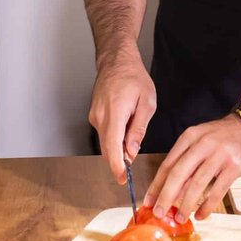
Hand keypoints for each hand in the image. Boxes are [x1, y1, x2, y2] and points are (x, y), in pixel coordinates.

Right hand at [89, 45, 155, 183]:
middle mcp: (100, 116)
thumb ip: (139, 129)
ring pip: (105, 142)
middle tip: (132, 166)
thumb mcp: (147, 102)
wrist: (116, 60)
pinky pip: (104, 133)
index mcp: (115, 112)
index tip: (123, 180)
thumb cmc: (134, 77)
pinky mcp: (93, 115)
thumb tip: (132, 152)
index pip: (113, 146)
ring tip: (132, 136)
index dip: (117, 166)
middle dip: (119, 161)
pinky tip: (124, 128)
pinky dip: (114, 137)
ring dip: (117, 148)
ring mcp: (94, 116)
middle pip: (107, 149)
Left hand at [144, 115, 240, 221]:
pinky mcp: (234, 166)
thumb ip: (186, 161)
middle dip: (166, 196)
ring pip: (197, 183)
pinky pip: (217, 190)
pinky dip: (207, 205)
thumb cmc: (221, 136)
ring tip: (180, 218)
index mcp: (190, 137)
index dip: (156, 185)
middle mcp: (202, 144)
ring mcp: (219, 155)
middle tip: (158, 213)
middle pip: (179, 173)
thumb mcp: (200, 140)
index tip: (148, 201)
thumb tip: (170, 190)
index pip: (168, 163)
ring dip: (186, 204)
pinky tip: (201, 215)